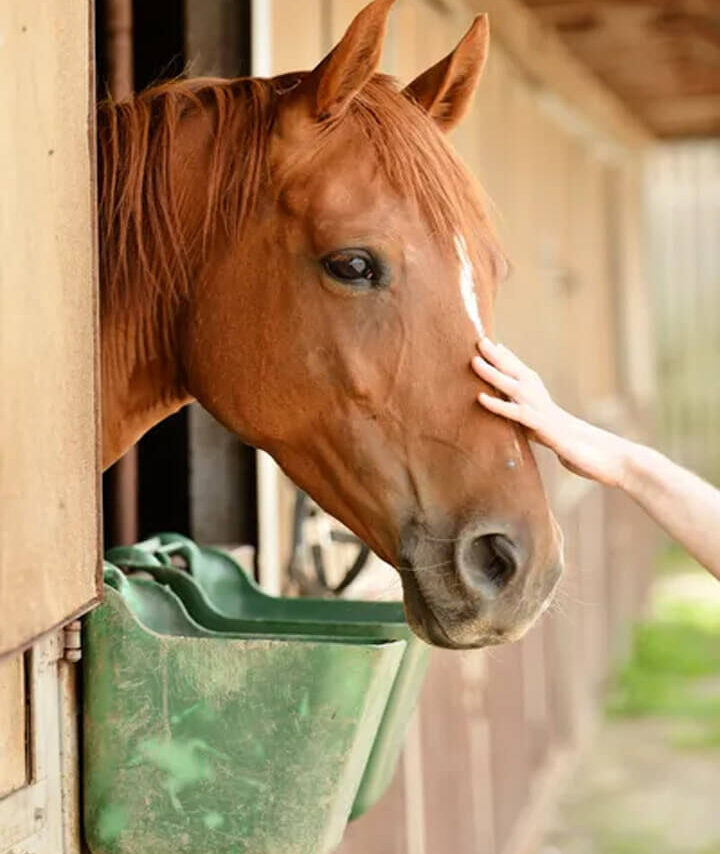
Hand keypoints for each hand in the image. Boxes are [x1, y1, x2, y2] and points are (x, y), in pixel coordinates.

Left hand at [471, 337, 628, 487]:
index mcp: (548, 408)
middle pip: (520, 376)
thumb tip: (537, 431)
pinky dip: (498, 405)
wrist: (614, 461)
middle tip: (480, 340)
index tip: (497, 346)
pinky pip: (518, 415)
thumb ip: (544, 433)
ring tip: (473, 360)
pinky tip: (480, 397)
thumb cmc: (589, 455)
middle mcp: (546, 406)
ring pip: (515, 389)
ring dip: (494, 374)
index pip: (528, 379)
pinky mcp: (547, 430)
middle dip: (499, 358)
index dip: (513, 363)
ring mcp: (546, 415)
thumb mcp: (560, 442)